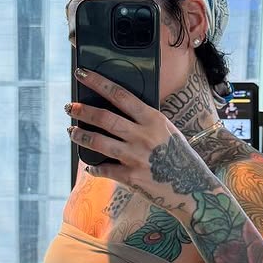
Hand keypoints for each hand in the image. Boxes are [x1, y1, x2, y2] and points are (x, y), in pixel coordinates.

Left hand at [66, 68, 212, 212]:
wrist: (193, 188)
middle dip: (82, 110)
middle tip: (69, 106)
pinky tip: (90, 165)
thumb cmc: (180, 157)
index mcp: (153, 119)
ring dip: (81, 135)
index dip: (98, 82)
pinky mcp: (131, 177)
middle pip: (105, 118)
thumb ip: (145, 122)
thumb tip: (119, 113)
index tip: (82, 74)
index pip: (120, 94)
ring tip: (71, 131)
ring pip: (99, 142)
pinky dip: (94, 167)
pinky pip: (105, 169)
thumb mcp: (167, 131)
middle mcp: (143, 135)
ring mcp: (135, 157)